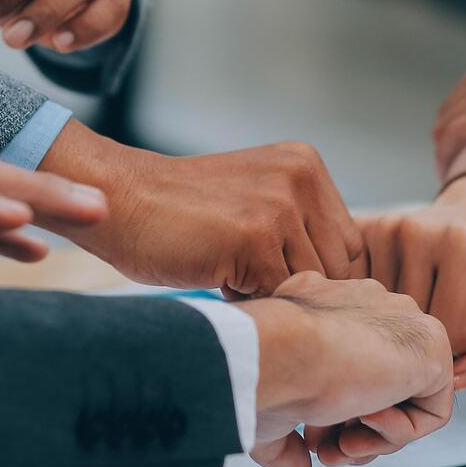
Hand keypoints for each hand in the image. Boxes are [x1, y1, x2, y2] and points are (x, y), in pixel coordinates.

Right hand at [42, 121, 366, 295]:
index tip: (281, 283)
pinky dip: (251, 302)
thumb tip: (341, 290)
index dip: (320, 276)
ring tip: (230, 276)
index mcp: (305, 164)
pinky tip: (217, 279)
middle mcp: (300, 177)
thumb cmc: (176, 214)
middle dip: (299, 288)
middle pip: (339, 267)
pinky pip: (278, 295)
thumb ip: (296, 226)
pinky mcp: (255, 236)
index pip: (349, 245)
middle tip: (248, 280)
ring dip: (273, 295)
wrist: (116, 201)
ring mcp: (279, 205)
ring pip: (311, 284)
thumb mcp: (253, 200)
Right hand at [243, 274, 453, 466]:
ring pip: (404, 400)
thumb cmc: (258, 370)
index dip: (329, 414)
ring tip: (342, 447)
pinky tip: (367, 422)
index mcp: (324, 308)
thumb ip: (286, 440)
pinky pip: (430, 409)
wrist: (276, 353)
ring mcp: (401, 323)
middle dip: (352, 430)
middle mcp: (365, 308)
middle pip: (379, 385)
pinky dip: (399, 433)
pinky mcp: (430, 347)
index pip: (346, 367)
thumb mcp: (269, 411)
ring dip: (374, 438)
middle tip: (323, 450)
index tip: (306, 437)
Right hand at [358, 174, 465, 383]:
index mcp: (463, 245)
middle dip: (429, 336)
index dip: (463, 343)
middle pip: (411, 325)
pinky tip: (391, 300)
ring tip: (422, 305)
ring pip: (381, 314)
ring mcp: (383, 228)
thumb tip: (454, 384)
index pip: (450, 334)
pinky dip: (373, 307)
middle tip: (445, 315)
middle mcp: (417, 230)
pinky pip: (357, 294)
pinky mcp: (360, 229)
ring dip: (400, 323)